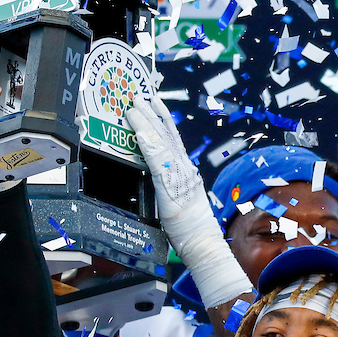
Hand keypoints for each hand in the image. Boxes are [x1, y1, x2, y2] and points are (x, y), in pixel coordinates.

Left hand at [126, 93, 251, 308]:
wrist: (202, 242)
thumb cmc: (191, 229)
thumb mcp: (180, 201)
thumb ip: (171, 187)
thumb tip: (161, 180)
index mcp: (185, 172)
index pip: (173, 141)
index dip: (162, 121)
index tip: (153, 105)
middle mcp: (184, 168)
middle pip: (167, 135)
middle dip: (153, 113)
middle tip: (141, 94)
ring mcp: (178, 174)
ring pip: (160, 141)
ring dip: (146, 121)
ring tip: (134, 104)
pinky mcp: (169, 184)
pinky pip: (155, 158)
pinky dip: (146, 141)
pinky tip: (138, 129)